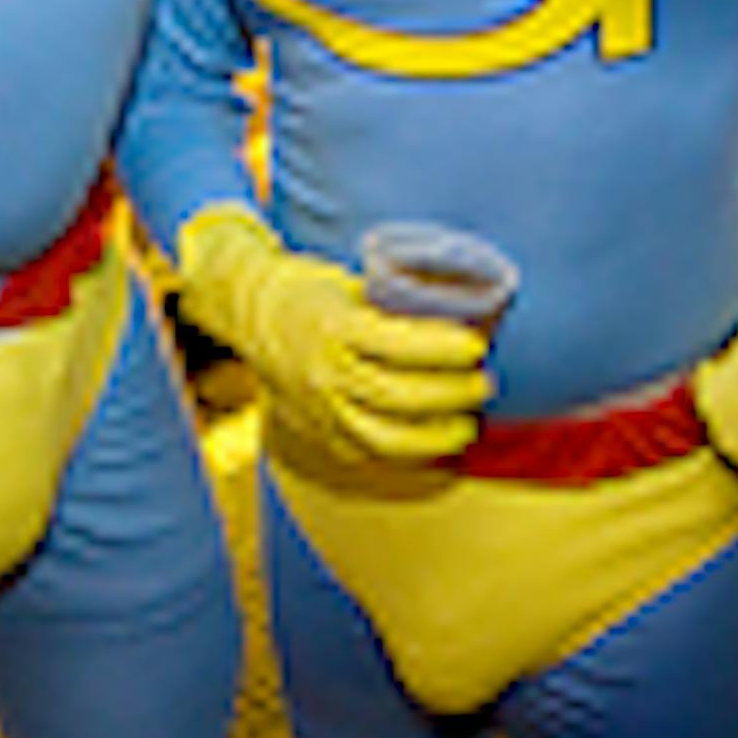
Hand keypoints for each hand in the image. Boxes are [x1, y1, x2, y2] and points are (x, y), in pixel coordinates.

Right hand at [179, 207, 490, 460]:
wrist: (252, 317)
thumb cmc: (310, 292)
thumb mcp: (348, 282)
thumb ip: (392, 303)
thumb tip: (456, 312)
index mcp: (332, 326)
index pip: (395, 344)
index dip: (441, 348)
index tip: (476, 346)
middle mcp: (324, 373)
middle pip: (397, 396)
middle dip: (450, 394)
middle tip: (484, 384)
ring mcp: (321, 411)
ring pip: (386, 439)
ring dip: (437, 436)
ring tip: (468, 423)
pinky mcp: (322, 436)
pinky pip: (373, 455)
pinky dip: (412, 452)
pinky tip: (438, 442)